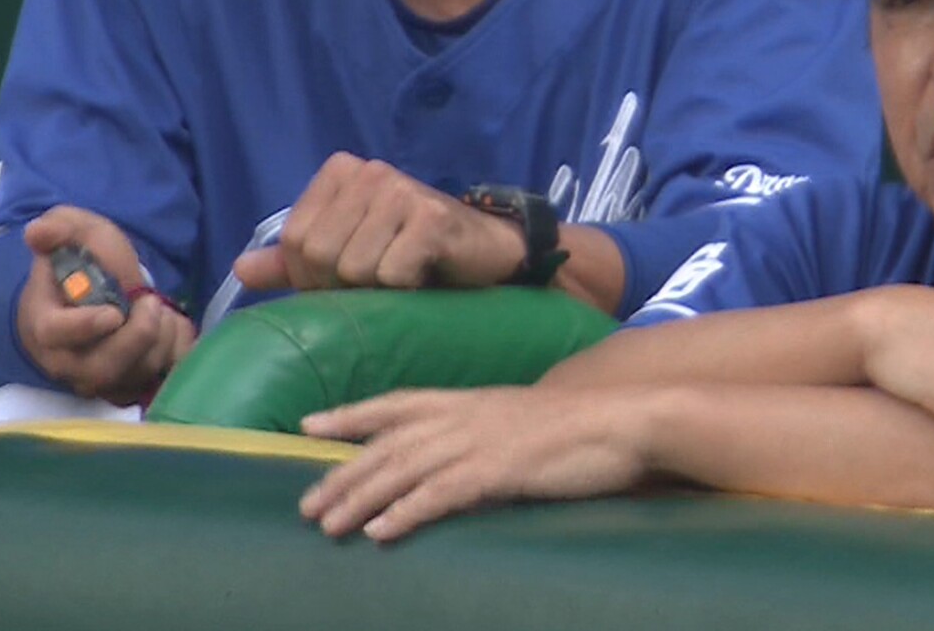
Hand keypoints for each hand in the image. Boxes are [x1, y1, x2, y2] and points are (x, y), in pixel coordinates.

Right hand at [17, 207, 195, 403]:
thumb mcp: (74, 235)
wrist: (96, 297)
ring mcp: (101, 379)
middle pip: (103, 367)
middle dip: (138, 333)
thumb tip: (38, 232)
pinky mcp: (132, 386)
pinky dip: (180, 348)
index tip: (113, 313)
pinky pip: (165, 376)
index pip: (56, 334)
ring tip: (157, 307)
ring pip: (139, 371)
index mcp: (45, 324)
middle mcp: (69, 362)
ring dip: (162, 334)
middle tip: (149, 302)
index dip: (84, 326)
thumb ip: (59, 229)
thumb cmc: (81, 267)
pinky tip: (172, 324)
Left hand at [232, 153, 525, 291]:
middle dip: (344, 285)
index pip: (294, 241)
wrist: (487, 253)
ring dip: (379, 290)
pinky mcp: (431, 216)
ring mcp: (401, 189)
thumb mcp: (348, 253)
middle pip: (318, 254)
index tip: (350, 279)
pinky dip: (406, 289)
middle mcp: (369, 171)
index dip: (314, 277)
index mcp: (341, 172)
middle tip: (380, 283)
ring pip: (354, 268)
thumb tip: (241, 270)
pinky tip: (425, 275)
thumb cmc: (413, 253)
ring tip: (404, 276)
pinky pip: (391, 274)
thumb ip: (294, 261)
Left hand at [298, 386, 653, 541]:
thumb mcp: (524, 421)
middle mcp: (468, 415)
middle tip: (305, 506)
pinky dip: (407, 511)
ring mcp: (483, 440)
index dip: (351, 413)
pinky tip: (382, 532)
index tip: (308, 425)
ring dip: (361, 496)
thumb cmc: (585, 427)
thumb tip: (463, 456)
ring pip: (404, 467)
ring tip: (327, 525)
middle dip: (342, 473)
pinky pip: (443, 492)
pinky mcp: (502, 469)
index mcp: (473, 400)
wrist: (628, 422)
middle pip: (388, 443)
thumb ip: (488, 432)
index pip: (398, 403)